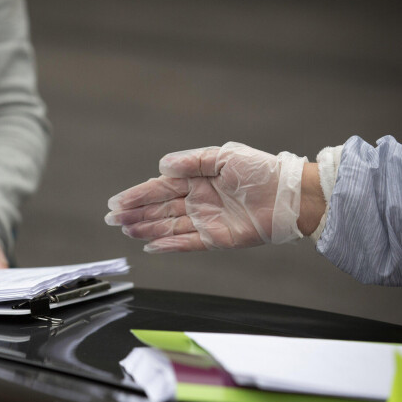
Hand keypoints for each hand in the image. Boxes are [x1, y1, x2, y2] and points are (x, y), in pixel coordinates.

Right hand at [105, 142, 310, 252]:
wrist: (289, 196)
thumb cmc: (261, 171)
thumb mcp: (224, 156)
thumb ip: (192, 161)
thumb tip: (162, 165)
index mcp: (197, 179)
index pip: (160, 188)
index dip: (137, 195)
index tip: (116, 202)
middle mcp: (197, 200)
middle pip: (159, 208)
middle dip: (135, 213)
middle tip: (112, 219)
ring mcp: (205, 220)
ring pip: (168, 226)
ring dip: (146, 228)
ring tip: (126, 231)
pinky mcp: (216, 238)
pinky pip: (187, 242)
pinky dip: (168, 245)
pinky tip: (150, 245)